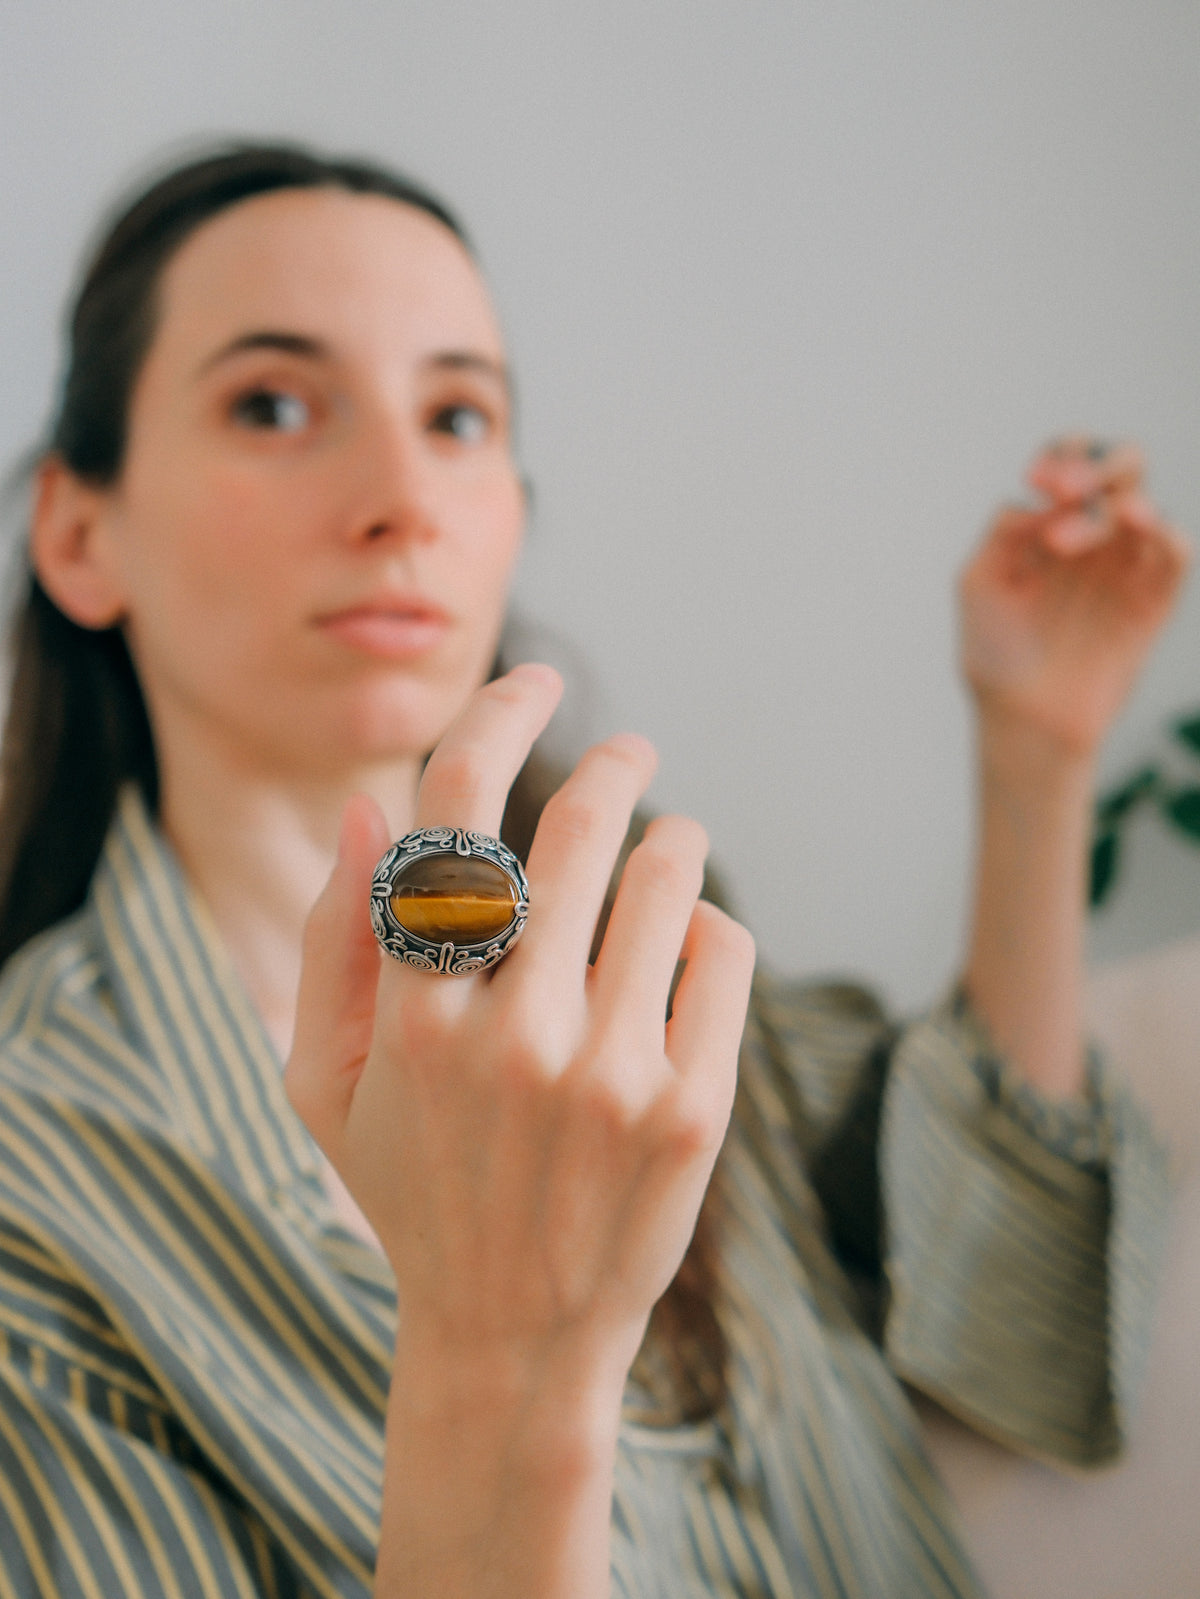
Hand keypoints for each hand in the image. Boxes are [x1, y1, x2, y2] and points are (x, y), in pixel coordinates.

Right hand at [285, 664, 754, 1389]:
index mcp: (415, 1014)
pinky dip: (708, 928)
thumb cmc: (413, 1189)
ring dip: (670, 838)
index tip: (538, 679)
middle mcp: (513, 1033)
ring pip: (666, 878)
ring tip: (667, 846)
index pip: (457, 812)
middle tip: (631, 750)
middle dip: (612, 764)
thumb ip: (334, 942)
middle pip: (578, 827)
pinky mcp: (693, 1110)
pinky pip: (723, 952)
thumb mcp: (327, 1083)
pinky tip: (683, 952)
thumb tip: (373, 809)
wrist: (511, 1337)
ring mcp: (611, 1073)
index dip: (498, 717)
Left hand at [959, 439, 1189, 757]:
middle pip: (1120, 470)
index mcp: (1048, 526)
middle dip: (1100, 465)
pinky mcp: (1153, 602)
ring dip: (1117, 503)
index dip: (1062, 456)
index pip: (1070, 465)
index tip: (1039, 478)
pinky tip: (1139, 528)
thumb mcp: (978, 584)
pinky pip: (1176, 553)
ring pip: (1144, 505)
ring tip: (1072, 538)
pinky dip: (1166, 534)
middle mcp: (1092, 539)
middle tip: (1068, 490)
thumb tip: (1040, 499)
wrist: (1024, 721)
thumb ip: (1003, 532)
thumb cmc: (995, 654)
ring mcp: (1124, 568)